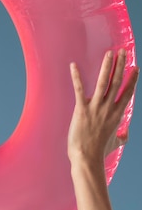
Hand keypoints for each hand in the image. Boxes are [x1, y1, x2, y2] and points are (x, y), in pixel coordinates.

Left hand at [68, 49, 138, 163]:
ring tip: (109, 53)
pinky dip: (76, 77)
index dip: (132, 78)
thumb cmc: (100, 151)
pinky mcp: (81, 110)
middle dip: (120, 65)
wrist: (87, 158)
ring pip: (103, 82)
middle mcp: (109, 108)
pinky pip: (79, 90)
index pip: (127, 92)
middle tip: (122, 51)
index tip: (135, 67)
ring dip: (107, 66)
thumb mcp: (116, 144)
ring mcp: (96, 108)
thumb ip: (123, 137)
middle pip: (117, 82)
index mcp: (118, 114)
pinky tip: (73, 65)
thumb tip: (126, 133)